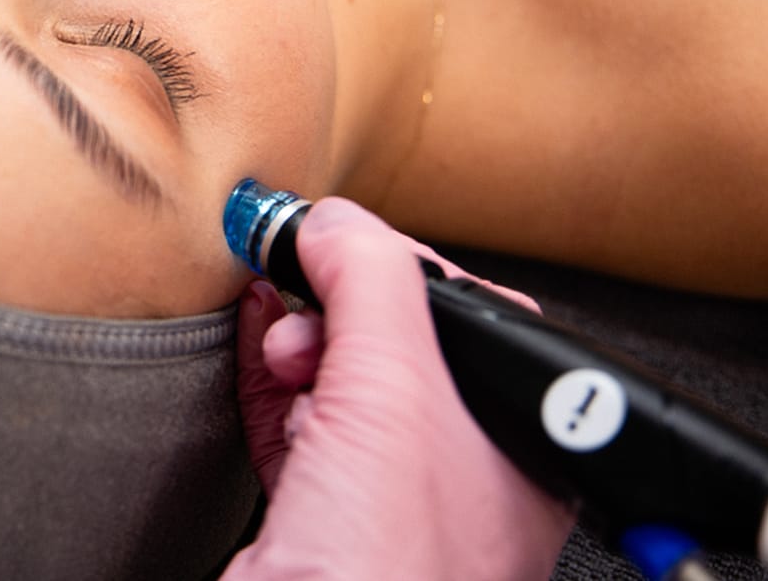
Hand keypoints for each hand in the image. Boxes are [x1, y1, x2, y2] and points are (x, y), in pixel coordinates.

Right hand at [223, 199, 574, 580]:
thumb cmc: (384, 570)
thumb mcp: (396, 390)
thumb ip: (371, 282)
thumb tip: (333, 222)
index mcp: (518, 447)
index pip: (467, 314)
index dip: (392, 267)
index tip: (326, 240)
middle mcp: (462, 475)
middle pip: (394, 343)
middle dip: (333, 302)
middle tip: (288, 278)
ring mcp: (387, 503)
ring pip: (340, 384)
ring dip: (294, 338)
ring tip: (269, 323)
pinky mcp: (318, 526)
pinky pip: (295, 429)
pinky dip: (268, 384)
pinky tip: (250, 354)